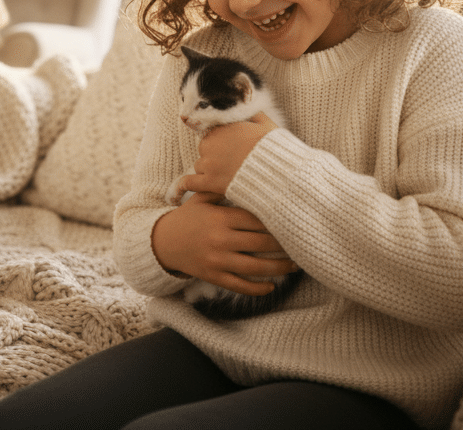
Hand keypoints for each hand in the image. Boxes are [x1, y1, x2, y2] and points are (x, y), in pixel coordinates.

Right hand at [151, 192, 297, 296]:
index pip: (256, 220)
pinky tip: (271, 286)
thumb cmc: (187, 217)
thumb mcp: (201, 199)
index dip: (277, 222)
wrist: (161, 242)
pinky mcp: (213, 276)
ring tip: (293, 266)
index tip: (293, 222)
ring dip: (278, 268)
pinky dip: (257, 288)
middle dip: (284, 245)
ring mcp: (217, 260)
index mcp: (220, 217)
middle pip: (261, 243)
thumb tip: (248, 173)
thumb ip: (222, 188)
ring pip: (255, 267)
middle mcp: (220, 239)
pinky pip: (240, 285)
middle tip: (301, 243)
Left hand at [176, 111, 277, 197]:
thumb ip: (254, 114)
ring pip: (200, 166)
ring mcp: (209, 163)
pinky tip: (176, 194)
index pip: (214, 132)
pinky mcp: (209, 182)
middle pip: (205, 148)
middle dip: (215, 155)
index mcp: (223, 128)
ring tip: (228, 178)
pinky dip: (181, 188)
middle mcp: (211, 143)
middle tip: (233, 164)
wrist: (277, 173)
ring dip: (209, 171)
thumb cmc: (274, 149)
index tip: (231, 148)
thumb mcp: (266, 124)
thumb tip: (249, 106)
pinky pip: (188, 183)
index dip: (222, 141)